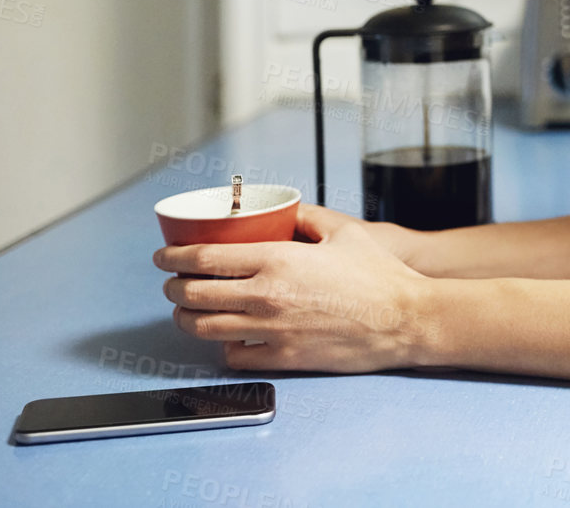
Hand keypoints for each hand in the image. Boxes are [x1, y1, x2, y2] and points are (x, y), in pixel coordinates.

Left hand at [153, 203, 431, 372]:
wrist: (404, 319)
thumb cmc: (379, 276)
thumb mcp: (344, 231)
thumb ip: (307, 217)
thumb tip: (286, 212)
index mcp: (277, 259)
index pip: (204, 257)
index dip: (174, 256)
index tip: (165, 256)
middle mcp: (266, 295)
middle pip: (192, 294)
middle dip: (172, 287)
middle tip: (173, 282)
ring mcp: (271, 330)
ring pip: (203, 328)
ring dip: (186, 317)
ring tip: (188, 311)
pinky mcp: (282, 357)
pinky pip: (233, 354)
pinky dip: (222, 344)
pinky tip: (227, 335)